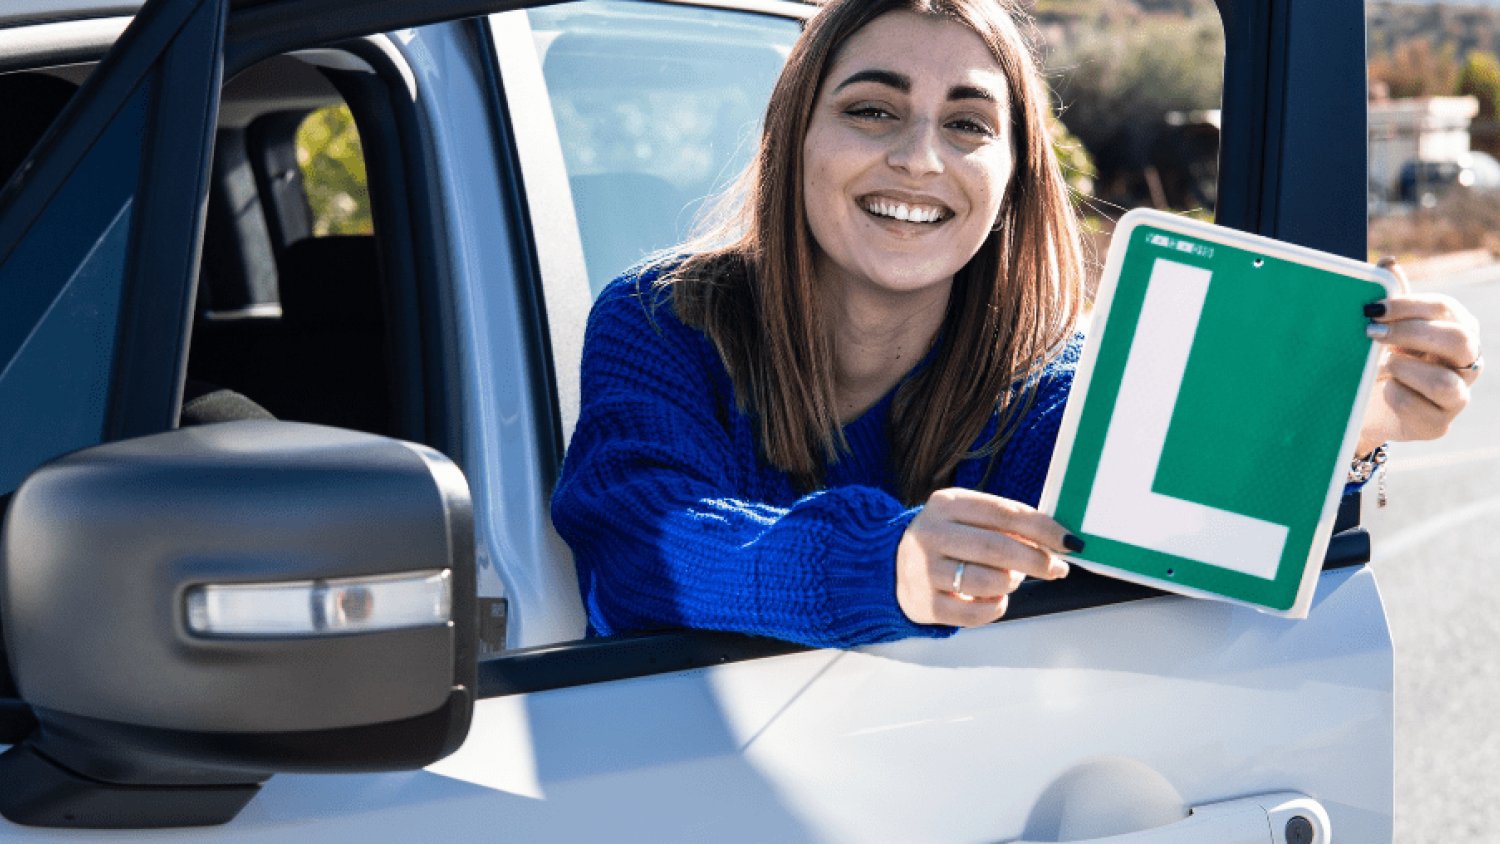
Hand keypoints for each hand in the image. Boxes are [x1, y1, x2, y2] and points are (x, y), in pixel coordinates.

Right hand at [895, 488, 1075, 626]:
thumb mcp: (967, 518)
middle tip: (1057, 568)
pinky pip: (974, 613)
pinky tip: (996, 598)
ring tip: (1014, 579)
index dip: (1043, 528)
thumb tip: (1058, 541)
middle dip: (1037, 560)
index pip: (1004, 513)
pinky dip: (996, 607)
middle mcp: (930, 534)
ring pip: (987, 581)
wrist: (891, 565)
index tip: (1069, 542)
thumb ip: (1007, 524)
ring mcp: (924, 570)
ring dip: (1013, 582)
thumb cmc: (945, 541)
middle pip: (997, 548)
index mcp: (946, 504)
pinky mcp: (924, 603)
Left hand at [1355, 258, 1482, 455]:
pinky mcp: (1439, 425)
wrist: (1368, 408)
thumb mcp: (1387, 328)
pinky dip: (1396, 395)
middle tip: (1371, 334)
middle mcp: (1467, 362)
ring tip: (1380, 366)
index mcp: (1458, 330)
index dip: (1408, 306)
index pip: (1445, 309)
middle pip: (1459, 340)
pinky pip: (1421, 408)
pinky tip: (1383, 389)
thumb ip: (1393, 298)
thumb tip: (1388, 262)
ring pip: (1445, 382)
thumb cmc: (1383, 359)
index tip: (1372, 308)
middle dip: (1410, 334)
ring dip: (1404, 369)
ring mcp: (1458, 396)